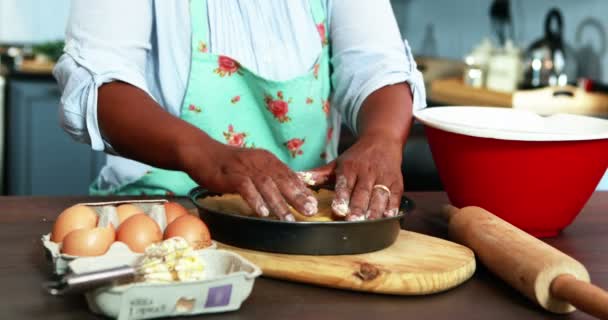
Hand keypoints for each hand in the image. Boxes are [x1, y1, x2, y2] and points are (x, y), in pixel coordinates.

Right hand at [180, 143, 317, 220]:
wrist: (201, 152)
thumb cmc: (228, 163)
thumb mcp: (253, 166)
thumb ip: (270, 176)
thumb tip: (289, 190)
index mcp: (267, 159)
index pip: (289, 174)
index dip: (302, 189)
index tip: (313, 203)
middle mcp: (258, 161)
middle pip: (282, 180)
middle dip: (297, 197)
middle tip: (309, 211)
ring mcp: (244, 167)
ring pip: (266, 185)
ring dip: (278, 203)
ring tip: (288, 218)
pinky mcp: (230, 175)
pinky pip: (245, 187)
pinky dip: (255, 200)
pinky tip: (262, 212)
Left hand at [312, 135, 403, 219]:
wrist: (382, 140)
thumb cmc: (356, 158)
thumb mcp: (337, 163)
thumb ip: (318, 174)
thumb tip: (296, 178)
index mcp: (350, 167)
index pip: (345, 184)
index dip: (342, 197)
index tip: (338, 209)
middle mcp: (367, 172)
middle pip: (362, 192)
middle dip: (358, 207)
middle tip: (353, 220)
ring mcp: (383, 177)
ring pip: (379, 195)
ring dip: (375, 209)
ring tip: (369, 221)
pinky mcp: (397, 183)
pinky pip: (395, 196)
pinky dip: (393, 207)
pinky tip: (388, 217)